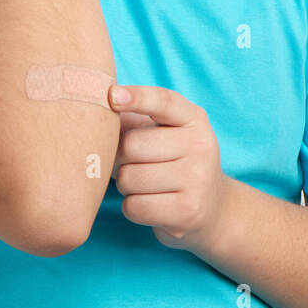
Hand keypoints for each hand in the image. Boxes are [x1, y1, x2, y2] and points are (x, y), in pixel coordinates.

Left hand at [108, 83, 232, 250]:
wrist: (212, 207)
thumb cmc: (172, 162)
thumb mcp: (162, 133)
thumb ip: (133, 121)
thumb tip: (95, 112)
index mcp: (193, 118)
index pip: (162, 102)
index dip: (136, 98)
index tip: (111, 96)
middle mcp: (200, 145)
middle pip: (131, 145)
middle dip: (119, 158)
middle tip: (132, 164)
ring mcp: (198, 179)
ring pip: (129, 178)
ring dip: (125, 186)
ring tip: (144, 185)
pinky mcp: (189, 211)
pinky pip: (134, 207)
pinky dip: (132, 208)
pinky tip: (150, 204)